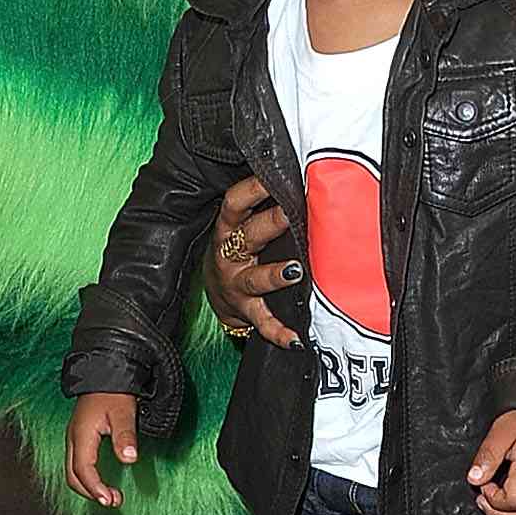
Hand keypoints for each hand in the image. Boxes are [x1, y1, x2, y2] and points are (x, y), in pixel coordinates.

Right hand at [65, 391, 139, 507]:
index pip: (83, 469)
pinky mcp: (80, 438)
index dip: (95, 488)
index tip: (110, 500)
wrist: (104, 371)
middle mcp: (73, 439)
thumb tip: (129, 459)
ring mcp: (74, 439)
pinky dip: (88, 478)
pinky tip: (103, 480)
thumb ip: (125, 435)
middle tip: (113, 501)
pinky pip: (77, 464)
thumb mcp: (123, 412)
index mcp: (81, 435)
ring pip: (73, 471)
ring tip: (111, 495)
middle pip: (73, 476)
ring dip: (89, 487)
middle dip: (90, 492)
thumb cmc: (114, 391)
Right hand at [204, 174, 302, 347]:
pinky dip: (279, 332)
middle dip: (271, 223)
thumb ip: (263, 206)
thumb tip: (298, 178)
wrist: (217, 292)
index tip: (274, 175)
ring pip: (256, 279)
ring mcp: (237, 284)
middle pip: (249, 235)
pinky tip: (297, 339)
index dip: (252, 188)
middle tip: (292, 212)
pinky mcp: (246, 310)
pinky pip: (263, 322)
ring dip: (275, 275)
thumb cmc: (238, 248)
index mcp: (229, 227)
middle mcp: (229, 254)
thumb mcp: (241, 225)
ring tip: (296, 272)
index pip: (236, 202)